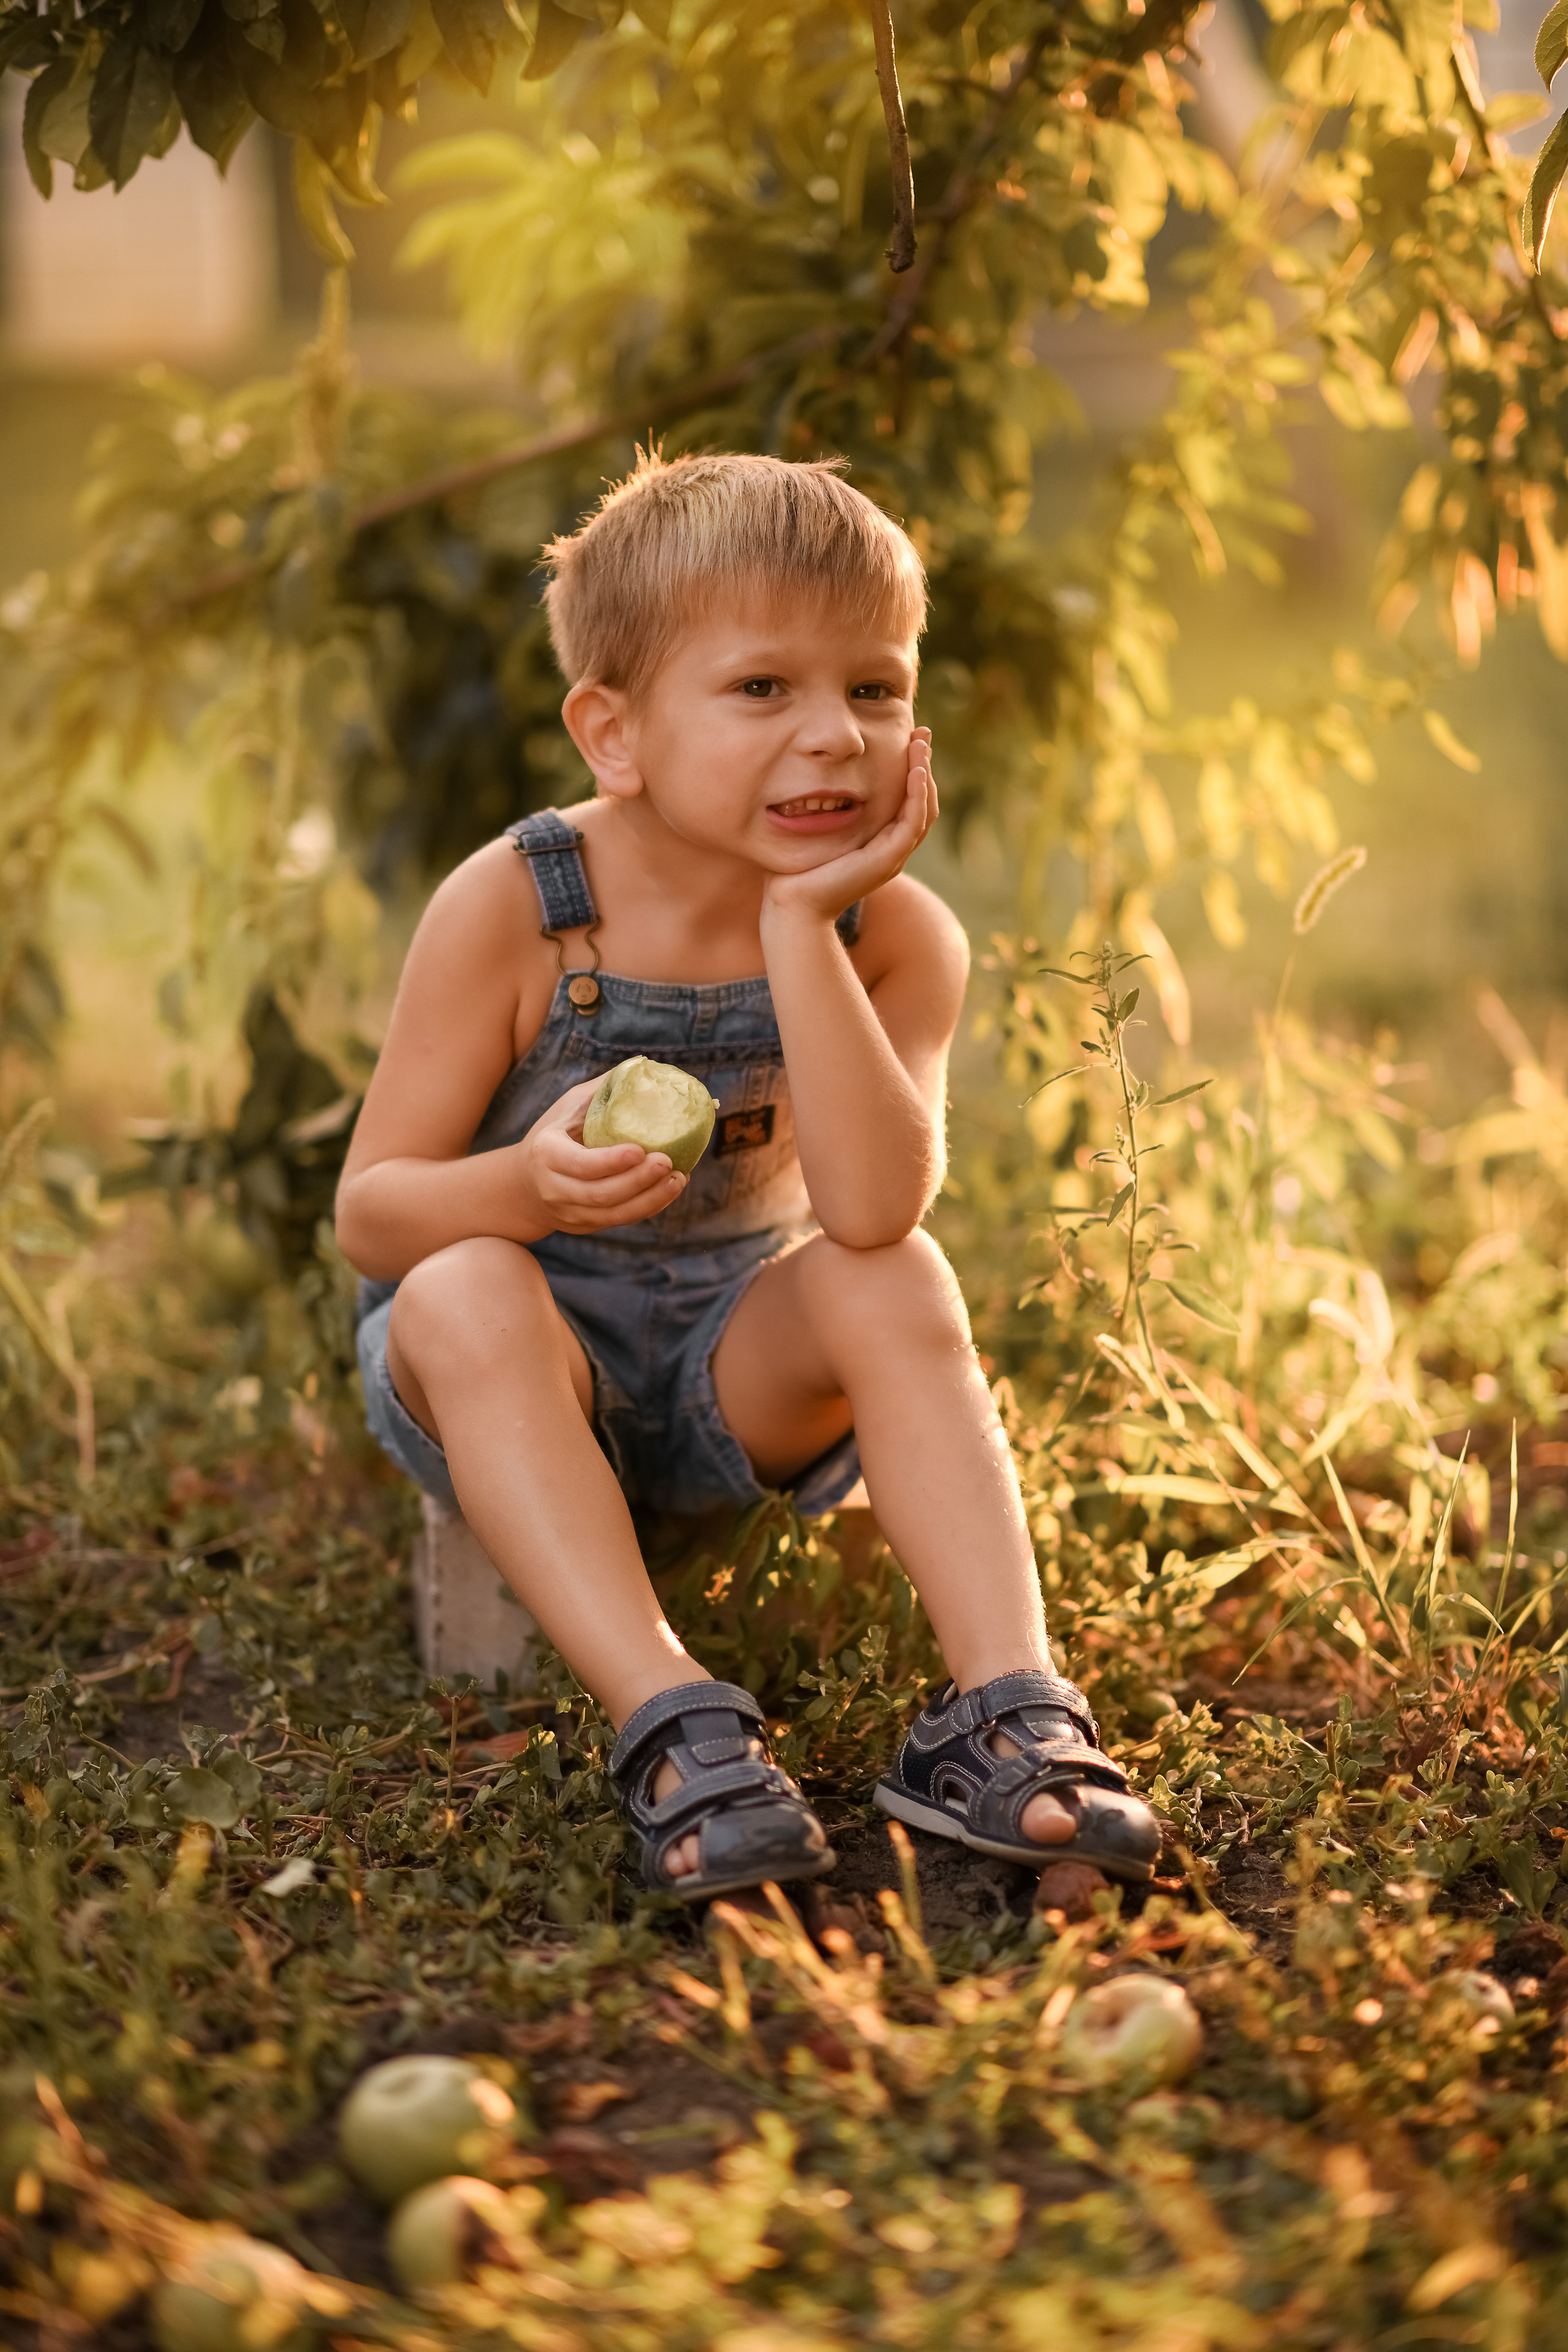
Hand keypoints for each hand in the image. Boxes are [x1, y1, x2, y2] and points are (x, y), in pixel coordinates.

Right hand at [513, 1077, 685, 1236]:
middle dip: (638, 1180)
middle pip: (600, 1194)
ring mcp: (568, 1213)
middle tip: (668, 1162)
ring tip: (679, 1179)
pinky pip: (620, 1220)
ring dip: (650, 1199)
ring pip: (614, 1214)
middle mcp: (554, 1189)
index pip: (580, 1164)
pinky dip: (648, 1207)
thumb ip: (602, 1091)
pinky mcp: (584, 1226)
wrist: (524, 1184)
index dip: (611, 1161)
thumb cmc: (555, 1134)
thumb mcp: (568, 1106)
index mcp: (547, 1154)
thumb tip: (644, 1067)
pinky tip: (669, 1190)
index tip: (641, 1149)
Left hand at [761, 729, 936, 927]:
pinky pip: (912, 821)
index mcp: (879, 844)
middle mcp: (892, 850)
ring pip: (924, 809)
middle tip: (921, 734)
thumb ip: (823, 809)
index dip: (910, 770)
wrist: (792, 907)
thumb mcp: (814, 831)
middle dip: (923, 765)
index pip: (907, 801)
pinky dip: (917, 793)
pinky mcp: (888, 859)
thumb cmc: (795, 873)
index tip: (907, 739)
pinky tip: (914, 769)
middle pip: (922, 801)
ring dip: (924, 773)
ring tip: (921, 744)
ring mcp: (893, 856)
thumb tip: (812, 782)